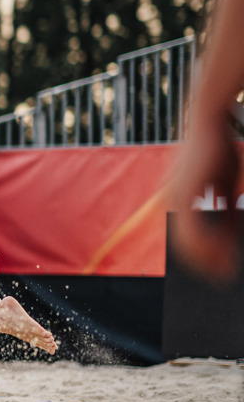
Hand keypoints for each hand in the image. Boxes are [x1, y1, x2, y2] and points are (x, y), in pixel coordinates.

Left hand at [170, 111, 240, 279]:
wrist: (209, 120)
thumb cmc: (220, 149)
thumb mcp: (226, 185)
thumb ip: (226, 212)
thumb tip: (230, 243)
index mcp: (179, 199)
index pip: (186, 237)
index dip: (201, 258)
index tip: (215, 273)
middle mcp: (171, 201)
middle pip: (185, 245)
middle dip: (204, 265)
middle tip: (221, 281)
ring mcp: (174, 199)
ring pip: (187, 243)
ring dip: (207, 261)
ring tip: (224, 275)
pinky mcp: (181, 194)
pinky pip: (192, 231)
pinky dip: (208, 247)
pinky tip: (222, 258)